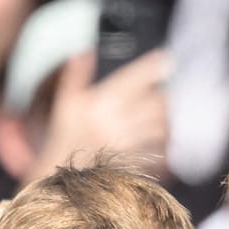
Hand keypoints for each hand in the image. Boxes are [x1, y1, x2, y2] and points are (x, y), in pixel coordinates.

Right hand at [29, 47, 171, 182]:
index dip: (150, 67)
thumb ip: (76, 75)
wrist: (61, 178)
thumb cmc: (64, 139)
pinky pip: (159, 152)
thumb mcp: (65, 104)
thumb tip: (85, 50)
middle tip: (164, 96)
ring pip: (161, 127)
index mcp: (98, 104)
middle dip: (163, 97)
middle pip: (155, 102)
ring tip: (163, 118)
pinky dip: (165, 146)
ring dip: (167, 121)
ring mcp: (124, 145)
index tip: (165, 60)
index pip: (131, 79)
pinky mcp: (132, 163)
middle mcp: (113, 123)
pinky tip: (163, 141)